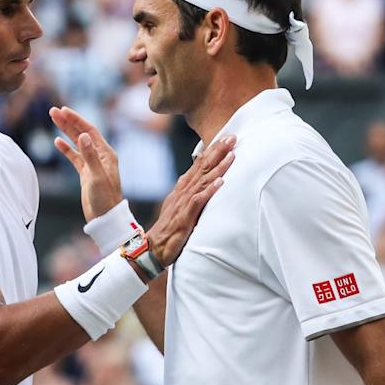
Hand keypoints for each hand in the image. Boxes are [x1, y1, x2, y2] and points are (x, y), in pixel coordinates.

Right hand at [50, 106, 121, 220]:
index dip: (76, 119)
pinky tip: (57, 141)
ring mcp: (92, 164)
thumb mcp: (96, 176)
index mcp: (106, 154)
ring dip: (65, 132)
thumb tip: (83, 136)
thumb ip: (89, 156)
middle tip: (53, 111)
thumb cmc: (105, 199)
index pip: (90, 131)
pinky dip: (66, 149)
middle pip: (82, 134)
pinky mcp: (86, 173)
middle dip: (68, 122)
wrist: (105, 218)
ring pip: (77, 143)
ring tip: (53, 120)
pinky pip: (75, 157)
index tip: (64, 110)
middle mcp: (100, 156)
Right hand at [146, 134, 235, 265]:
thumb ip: (189, 194)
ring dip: (218, 167)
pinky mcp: (185, 216)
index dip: (212, 151)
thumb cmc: (168, 229)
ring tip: (231, 154)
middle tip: (232, 136)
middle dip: (218, 151)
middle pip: (202, 167)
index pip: (198, 165)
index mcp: (182, 189)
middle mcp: (183, 192)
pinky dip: (210, 191)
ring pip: (203, 180)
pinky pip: (199, 201)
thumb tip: (200, 184)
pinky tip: (221, 182)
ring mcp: (184, 203)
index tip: (225, 139)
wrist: (153, 247)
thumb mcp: (178, 207)